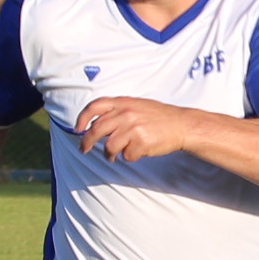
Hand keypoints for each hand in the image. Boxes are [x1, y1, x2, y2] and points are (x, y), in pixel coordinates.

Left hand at [75, 96, 196, 162]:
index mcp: (123, 102)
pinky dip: (129, 157)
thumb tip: (96, 125)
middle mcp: (126, 113)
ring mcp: (133, 128)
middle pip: (96, 129)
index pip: (95, 106)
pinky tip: (137, 152)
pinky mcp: (140, 143)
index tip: (77, 129)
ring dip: (109, 154)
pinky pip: (126, 155)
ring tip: (114, 156)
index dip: (82, 118)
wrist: (181, 125)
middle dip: (87, 142)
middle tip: (84, 149)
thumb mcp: (137, 105)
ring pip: (109, 146)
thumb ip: (118, 111)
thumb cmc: (158, 117)